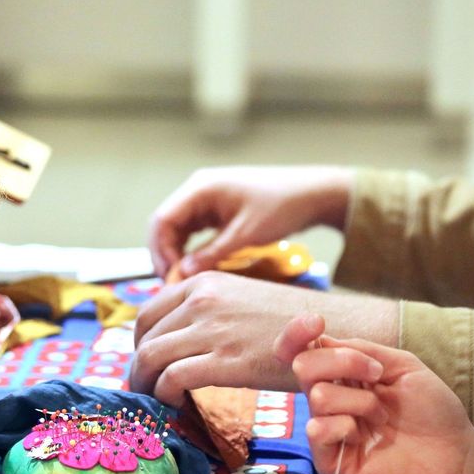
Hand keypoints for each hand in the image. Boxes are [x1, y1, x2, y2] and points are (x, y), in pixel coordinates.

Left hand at [130, 275, 397, 408]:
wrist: (337, 332)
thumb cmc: (293, 324)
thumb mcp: (243, 301)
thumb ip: (209, 313)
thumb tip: (181, 340)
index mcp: (205, 282)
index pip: (149, 312)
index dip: (139, 343)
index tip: (145, 364)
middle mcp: (203, 300)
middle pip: (145, 336)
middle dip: (138, 367)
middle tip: (143, 390)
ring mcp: (213, 328)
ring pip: (151, 357)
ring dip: (145, 384)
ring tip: (152, 401)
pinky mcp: (226, 360)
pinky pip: (173, 378)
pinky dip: (164, 395)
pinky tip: (173, 405)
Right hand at [148, 165, 353, 276]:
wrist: (312, 194)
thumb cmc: (283, 207)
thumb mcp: (246, 234)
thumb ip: (212, 254)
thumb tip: (181, 274)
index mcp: (201, 188)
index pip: (163, 220)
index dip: (161, 251)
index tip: (172, 277)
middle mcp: (198, 190)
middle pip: (164, 225)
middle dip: (164, 255)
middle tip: (173, 284)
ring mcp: (205, 199)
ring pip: (176, 230)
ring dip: (175, 254)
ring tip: (182, 281)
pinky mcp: (215, 210)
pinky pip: (191, 231)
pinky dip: (189, 250)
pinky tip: (196, 269)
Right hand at [275, 314, 473, 473]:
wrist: (455, 455)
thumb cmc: (432, 411)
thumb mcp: (402, 365)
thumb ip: (362, 350)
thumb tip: (322, 340)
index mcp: (342, 375)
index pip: (300, 351)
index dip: (296, 333)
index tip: (316, 323)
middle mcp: (330, 400)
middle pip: (304, 365)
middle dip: (344, 362)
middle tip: (378, 375)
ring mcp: (329, 430)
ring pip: (318, 397)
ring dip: (360, 402)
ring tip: (383, 417)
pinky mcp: (330, 461)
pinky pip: (318, 431)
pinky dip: (346, 427)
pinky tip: (365, 438)